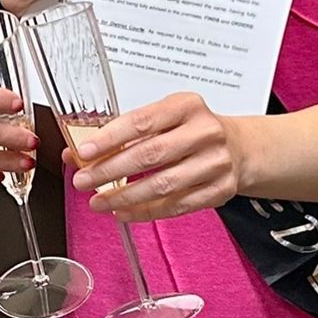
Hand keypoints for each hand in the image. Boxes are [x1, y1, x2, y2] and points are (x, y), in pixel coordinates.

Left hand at [66, 91, 242, 221]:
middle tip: (83, 180)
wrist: (240, 148)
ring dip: (124, 196)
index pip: (142, 121)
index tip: (84, 152)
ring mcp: (215, 163)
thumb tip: (78, 153)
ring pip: (163, 185)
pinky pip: (176, 206)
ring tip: (98, 201)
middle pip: (150, 155)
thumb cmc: (192, 129)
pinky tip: (124, 212)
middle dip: (110, 171)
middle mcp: (205, 132)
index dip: (110, 138)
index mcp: (187, 106)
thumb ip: (124, 132)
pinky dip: (145, 212)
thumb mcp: (164, 117)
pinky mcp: (220, 190)